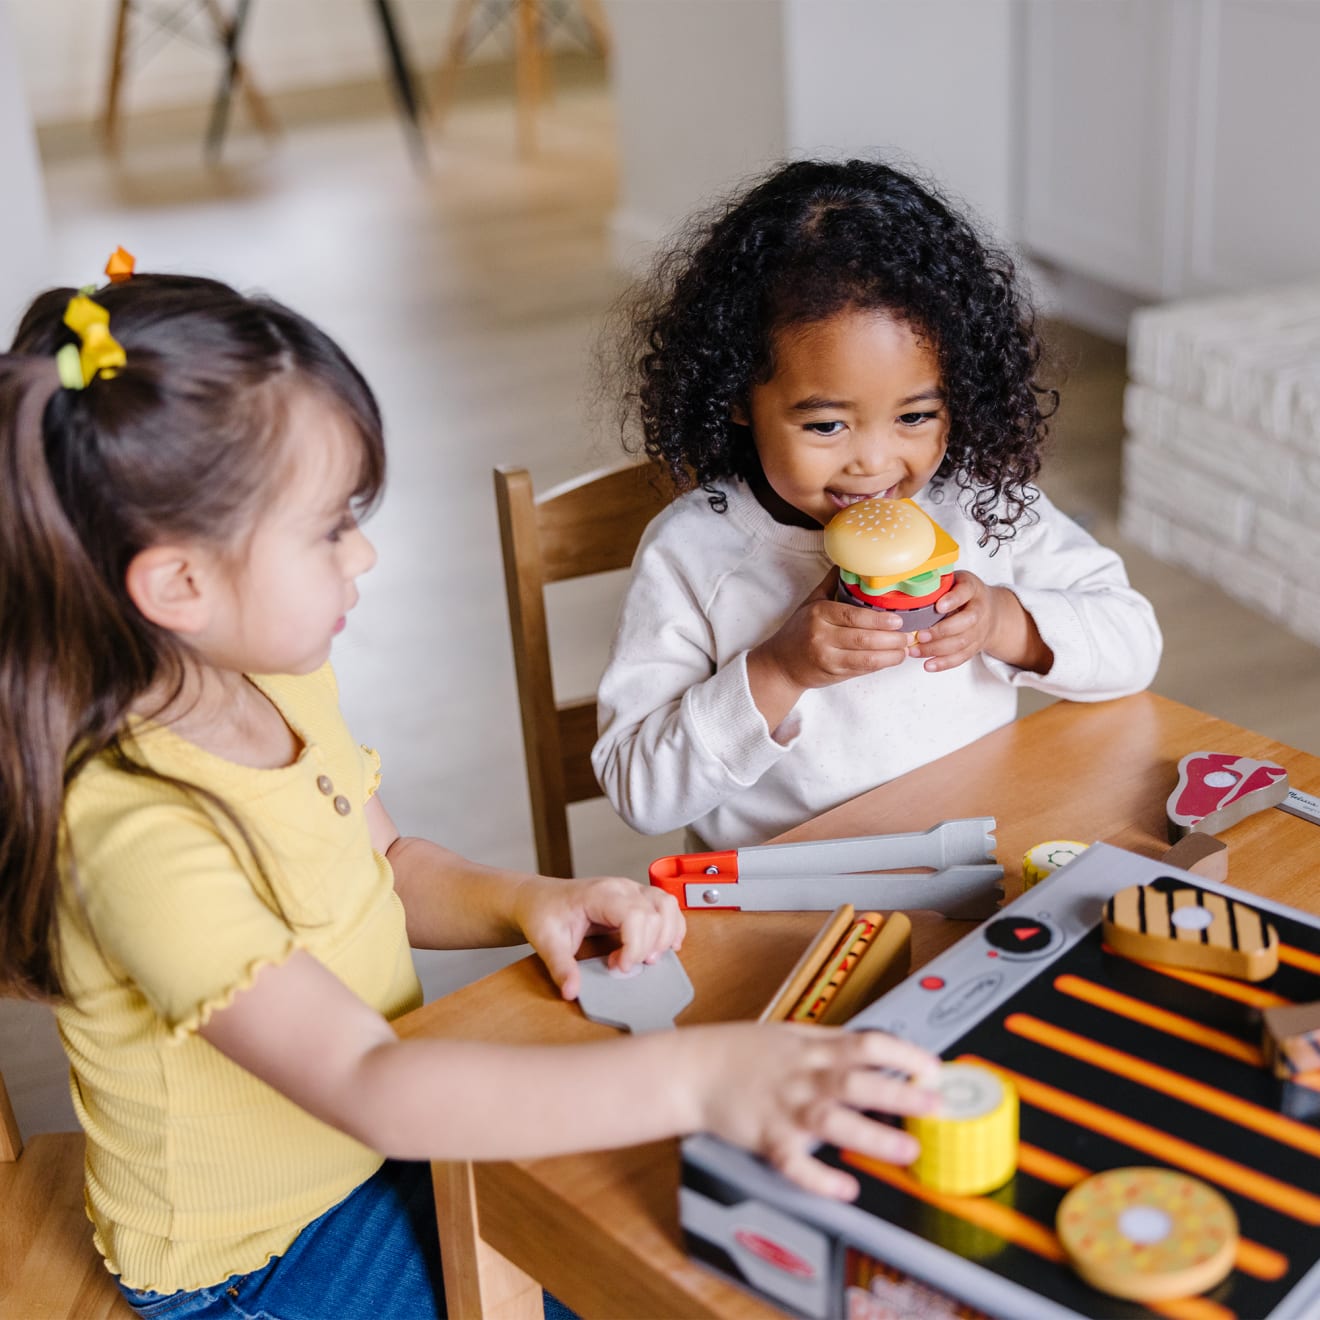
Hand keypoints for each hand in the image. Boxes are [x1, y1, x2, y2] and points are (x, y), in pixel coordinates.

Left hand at [512, 875, 685, 1000]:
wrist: (540, 898)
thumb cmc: (544, 913)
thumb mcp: (546, 942)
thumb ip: (561, 967)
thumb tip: (572, 991)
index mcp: (601, 893)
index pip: (636, 915)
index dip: (635, 946)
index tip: (621, 967)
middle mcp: (622, 887)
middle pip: (657, 913)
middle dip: (647, 947)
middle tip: (623, 966)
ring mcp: (632, 890)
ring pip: (668, 906)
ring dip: (666, 936)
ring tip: (647, 958)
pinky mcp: (638, 899)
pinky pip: (668, 907)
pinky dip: (672, 927)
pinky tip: (665, 946)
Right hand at [692, 1024, 940, 1198]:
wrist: (695, 1069)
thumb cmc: (743, 1052)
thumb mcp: (791, 1034)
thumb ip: (832, 1042)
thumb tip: (876, 1047)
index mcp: (814, 1049)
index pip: (866, 1044)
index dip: (902, 1054)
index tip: (932, 1067)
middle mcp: (804, 1077)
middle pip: (856, 1082)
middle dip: (899, 1094)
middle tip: (935, 1105)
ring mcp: (785, 1107)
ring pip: (831, 1120)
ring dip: (871, 1135)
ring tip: (907, 1150)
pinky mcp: (766, 1137)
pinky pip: (794, 1161)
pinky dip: (818, 1177)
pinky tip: (844, 1188)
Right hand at [747, 571, 911, 724]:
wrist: (780, 664)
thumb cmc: (798, 631)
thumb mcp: (810, 603)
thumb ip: (831, 584)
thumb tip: (850, 560)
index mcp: (818, 614)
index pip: (852, 616)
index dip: (878, 619)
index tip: (897, 619)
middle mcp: (821, 635)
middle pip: (862, 637)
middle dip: (890, 638)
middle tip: (907, 635)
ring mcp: (827, 657)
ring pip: (865, 657)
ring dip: (889, 655)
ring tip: (904, 649)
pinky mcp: (832, 673)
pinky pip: (861, 669)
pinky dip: (880, 665)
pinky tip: (891, 659)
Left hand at [904, 571, 996, 671]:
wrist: (992, 610)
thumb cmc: (966, 594)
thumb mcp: (956, 580)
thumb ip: (939, 583)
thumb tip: (907, 583)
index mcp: (973, 589)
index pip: (965, 592)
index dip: (953, 599)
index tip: (939, 606)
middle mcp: (980, 609)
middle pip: (967, 622)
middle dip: (942, 631)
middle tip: (919, 635)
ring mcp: (979, 630)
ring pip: (962, 642)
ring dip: (937, 649)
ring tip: (916, 650)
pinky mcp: (975, 646)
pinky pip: (961, 657)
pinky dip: (944, 663)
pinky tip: (928, 664)